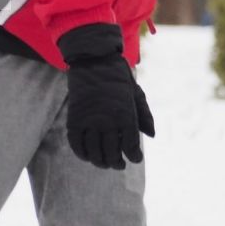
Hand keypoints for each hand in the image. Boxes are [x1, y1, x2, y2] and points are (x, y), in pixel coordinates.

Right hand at [58, 23, 154, 169]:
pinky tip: (87, 156)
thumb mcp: (136, 94)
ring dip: (99, 162)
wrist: (94, 61)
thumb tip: (150, 135)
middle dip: (116, 163)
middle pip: (111, 153)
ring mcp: (89, 121)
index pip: (130, 147)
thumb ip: (144, 115)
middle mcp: (107, 121)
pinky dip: (81, 153)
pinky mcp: (74, 119)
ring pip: (93, 152)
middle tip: (119, 165)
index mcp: (126, 115)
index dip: (134, 157)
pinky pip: (76, 143)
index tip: (135, 159)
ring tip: (104, 163)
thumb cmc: (118, 78)